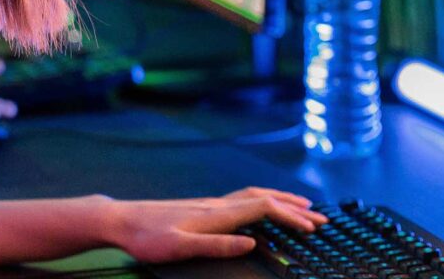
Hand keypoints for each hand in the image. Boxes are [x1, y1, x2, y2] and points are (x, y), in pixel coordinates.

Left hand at [104, 187, 328, 262]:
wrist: (122, 220)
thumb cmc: (147, 237)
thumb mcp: (180, 248)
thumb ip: (216, 245)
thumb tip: (250, 243)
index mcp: (217, 214)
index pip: (264, 208)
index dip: (291, 216)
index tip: (312, 227)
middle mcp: (217, 204)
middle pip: (266, 198)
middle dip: (295, 207)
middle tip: (321, 218)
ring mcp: (210, 203)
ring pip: (255, 195)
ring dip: (282, 200)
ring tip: (302, 206)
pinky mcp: (203, 207)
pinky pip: (243, 199)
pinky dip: (263, 201)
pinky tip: (262, 206)